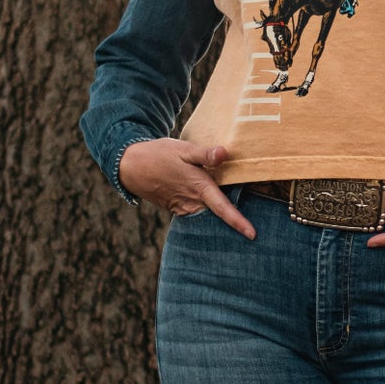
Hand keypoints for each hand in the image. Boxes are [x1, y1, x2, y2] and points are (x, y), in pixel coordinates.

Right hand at [117, 139, 254, 238]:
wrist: (132, 167)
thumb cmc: (159, 155)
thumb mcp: (183, 149)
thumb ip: (204, 154)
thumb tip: (223, 153)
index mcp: (199, 188)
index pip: (223, 209)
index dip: (239, 222)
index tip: (252, 234)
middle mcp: (193, 203)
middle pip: (219, 215)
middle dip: (233, 220)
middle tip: (250, 224)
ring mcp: (184, 209)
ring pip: (208, 215)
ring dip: (219, 215)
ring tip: (236, 217)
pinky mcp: (178, 210)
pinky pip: (197, 212)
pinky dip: (206, 211)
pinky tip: (211, 203)